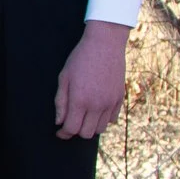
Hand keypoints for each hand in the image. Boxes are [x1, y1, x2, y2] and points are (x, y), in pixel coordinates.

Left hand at [54, 20, 131, 139]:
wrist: (105, 44)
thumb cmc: (80, 59)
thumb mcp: (64, 78)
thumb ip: (60, 102)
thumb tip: (59, 122)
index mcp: (80, 100)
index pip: (71, 129)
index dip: (64, 134)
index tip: (60, 132)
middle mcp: (97, 105)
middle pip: (86, 133)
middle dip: (76, 131)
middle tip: (70, 122)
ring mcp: (110, 102)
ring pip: (101, 129)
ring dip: (90, 127)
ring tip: (83, 116)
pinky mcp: (120, 98)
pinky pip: (112, 119)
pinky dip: (103, 119)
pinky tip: (96, 110)